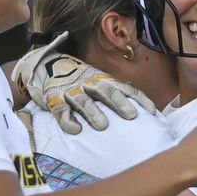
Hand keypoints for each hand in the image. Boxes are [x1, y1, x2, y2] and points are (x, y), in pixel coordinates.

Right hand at [12, 35, 158, 133]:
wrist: (45, 65)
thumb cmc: (79, 81)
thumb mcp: (98, 81)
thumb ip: (115, 93)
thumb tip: (142, 112)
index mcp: (103, 80)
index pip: (125, 88)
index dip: (139, 99)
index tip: (152, 112)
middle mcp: (89, 83)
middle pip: (107, 91)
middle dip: (120, 103)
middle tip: (132, 116)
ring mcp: (71, 90)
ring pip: (84, 101)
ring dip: (94, 113)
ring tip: (103, 126)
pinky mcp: (54, 98)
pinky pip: (60, 110)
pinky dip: (67, 120)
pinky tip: (75, 130)